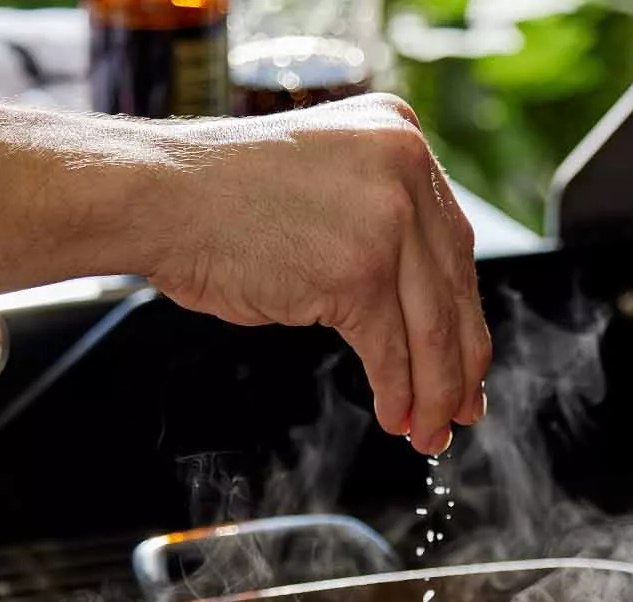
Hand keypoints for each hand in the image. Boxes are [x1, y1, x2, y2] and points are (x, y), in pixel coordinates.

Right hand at [148, 95, 490, 453]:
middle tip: (464, 412)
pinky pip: (390, 350)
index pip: (455, 247)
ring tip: (429, 432)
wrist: (161, 196)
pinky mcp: (358, 270)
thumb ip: (382, 225)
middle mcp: (406, 168)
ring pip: (431, 330)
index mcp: (403, 137)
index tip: (471, 364)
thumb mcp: (328, 188)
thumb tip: (430, 310)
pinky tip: (394, 417)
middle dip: (461, 365)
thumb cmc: (226, 201)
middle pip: (454, 291)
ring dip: (432, 392)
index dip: (466, 316)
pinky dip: (396, 392)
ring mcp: (386, 218)